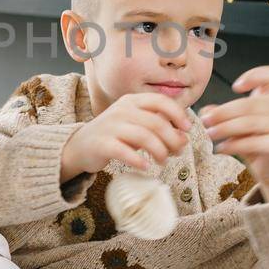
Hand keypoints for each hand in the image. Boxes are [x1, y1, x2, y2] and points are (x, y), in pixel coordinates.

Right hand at [60, 92, 189, 179]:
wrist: (80, 146)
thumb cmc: (115, 135)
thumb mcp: (136, 125)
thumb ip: (158, 128)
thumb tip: (183, 138)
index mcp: (131, 101)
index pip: (160, 101)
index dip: (177, 114)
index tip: (187, 129)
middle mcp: (121, 110)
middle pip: (155, 122)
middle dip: (172, 139)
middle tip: (177, 152)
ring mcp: (110, 126)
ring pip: (143, 136)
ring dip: (159, 151)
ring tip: (163, 162)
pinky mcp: (102, 144)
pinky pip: (124, 151)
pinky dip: (138, 160)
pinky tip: (145, 167)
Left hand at [197, 65, 268, 199]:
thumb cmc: (256, 145)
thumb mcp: (237, 127)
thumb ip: (224, 116)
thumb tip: (205, 110)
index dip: (254, 76)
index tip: (235, 87)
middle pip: (250, 103)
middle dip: (223, 112)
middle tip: (206, 120)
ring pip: (249, 122)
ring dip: (225, 128)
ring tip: (210, 134)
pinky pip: (252, 142)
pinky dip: (232, 145)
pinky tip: (220, 148)